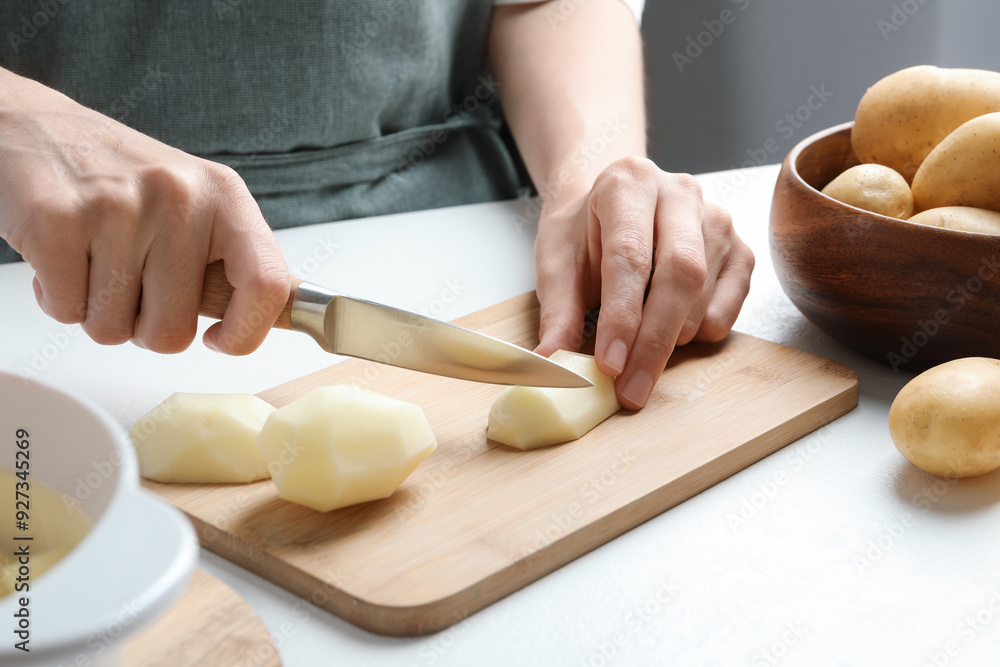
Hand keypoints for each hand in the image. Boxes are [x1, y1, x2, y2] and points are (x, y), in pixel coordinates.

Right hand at [0, 69, 288, 353]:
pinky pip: (67, 313)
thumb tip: (275, 320)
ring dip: (97, 311)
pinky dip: (58, 299)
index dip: (247, 332)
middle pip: (173, 332)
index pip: (268, 284)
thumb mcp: (196, 204)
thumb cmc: (122, 179)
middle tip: (130, 284)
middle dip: (144, 326)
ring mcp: (117, 206)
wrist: (33, 127)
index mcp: (225, 196)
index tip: (220, 339)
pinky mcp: (56, 219)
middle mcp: (178, 196)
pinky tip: (62, 256)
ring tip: (93, 260)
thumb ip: (231, 261)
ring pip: (114, 329)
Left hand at [534, 157, 753, 408]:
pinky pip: (729, 306)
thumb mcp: (556, 262)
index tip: (610, 365)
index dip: (622, 316)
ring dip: (672, 340)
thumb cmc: (585, 232)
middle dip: (654, 341)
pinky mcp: (740, 249)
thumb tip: (552, 362)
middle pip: (681, 273)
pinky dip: (700, 332)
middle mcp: (680, 193)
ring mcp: (717, 219)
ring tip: (638, 353)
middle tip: (632, 389)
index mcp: (627, 184)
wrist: (612, 204)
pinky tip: (669, 329)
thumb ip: (558, 312)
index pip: (630, 255)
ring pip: (705, 294)